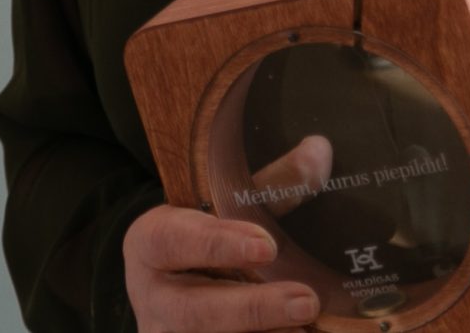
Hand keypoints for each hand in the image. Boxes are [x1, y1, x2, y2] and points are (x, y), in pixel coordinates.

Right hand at [123, 135, 332, 331]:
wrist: (165, 281)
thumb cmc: (202, 235)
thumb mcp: (222, 204)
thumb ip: (270, 185)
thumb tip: (320, 153)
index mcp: (149, 242)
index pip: (175, 242)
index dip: (219, 245)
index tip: (267, 246)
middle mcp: (150, 297)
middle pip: (195, 311)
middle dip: (252, 309)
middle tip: (306, 301)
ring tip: (306, 327)